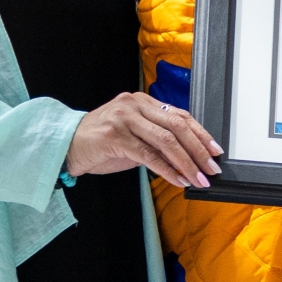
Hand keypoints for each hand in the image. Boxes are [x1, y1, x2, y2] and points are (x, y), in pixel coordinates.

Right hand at [67, 92, 222, 188]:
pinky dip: (166, 170)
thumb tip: (188, 156)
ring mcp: (124, 119)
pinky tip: (178, 180)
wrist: (66, 145)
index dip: (201, 133)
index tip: (215, 150)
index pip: (179, 115)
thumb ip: (156, 139)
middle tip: (211, 168)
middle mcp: (134, 105)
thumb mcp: (133, 135)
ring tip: (198, 178)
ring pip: (166, 141)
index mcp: (142, 101)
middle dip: (198, 149)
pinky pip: (148, 155)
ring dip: (186, 163)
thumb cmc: (101, 142)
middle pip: (177, 126)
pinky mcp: (115, 137)